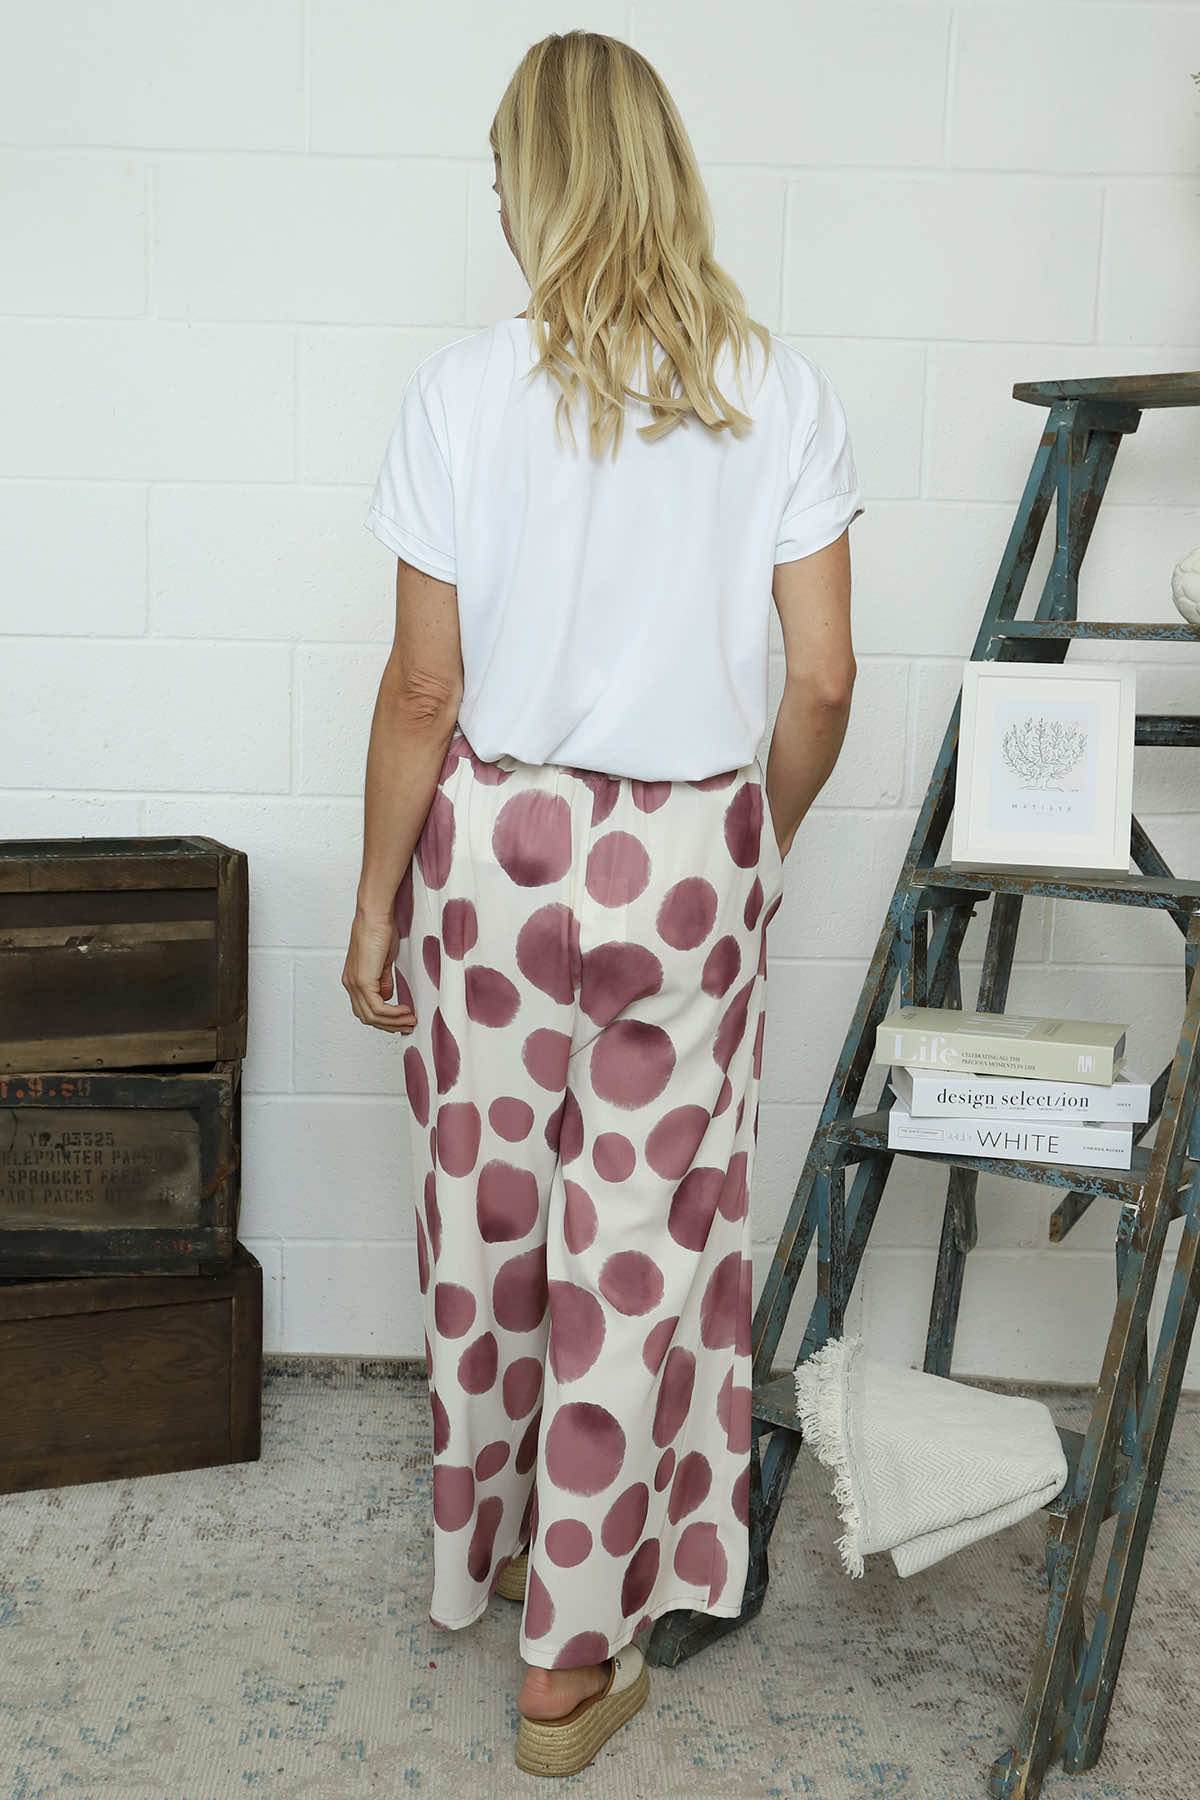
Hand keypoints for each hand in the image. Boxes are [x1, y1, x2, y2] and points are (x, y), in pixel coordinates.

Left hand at [341, 906, 413, 1033]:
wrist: (375, 916)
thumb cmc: (379, 930)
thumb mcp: (383, 961)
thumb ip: (383, 980)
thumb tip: (387, 997)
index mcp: (353, 979)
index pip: (365, 1009)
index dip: (383, 1019)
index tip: (401, 1020)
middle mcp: (350, 984)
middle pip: (367, 1017)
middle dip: (389, 1025)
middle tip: (408, 1025)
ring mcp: (355, 984)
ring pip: (372, 1016)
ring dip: (393, 1022)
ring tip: (411, 1020)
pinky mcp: (363, 982)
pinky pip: (378, 1008)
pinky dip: (393, 1014)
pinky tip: (405, 1011)